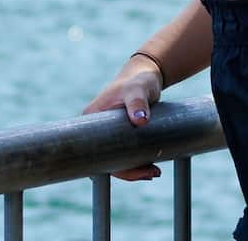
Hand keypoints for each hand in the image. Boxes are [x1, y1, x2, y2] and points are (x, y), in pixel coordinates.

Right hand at [80, 56, 165, 180]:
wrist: (146, 74)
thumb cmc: (139, 80)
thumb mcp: (138, 89)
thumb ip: (138, 102)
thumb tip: (140, 120)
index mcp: (92, 118)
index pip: (96, 152)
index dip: (114, 167)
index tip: (136, 172)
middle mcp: (96, 128)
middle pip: (106, 159)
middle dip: (128, 171)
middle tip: (152, 173)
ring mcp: (108, 132)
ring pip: (116, 159)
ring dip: (134, 169)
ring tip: (155, 171)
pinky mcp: (119, 134)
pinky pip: (124, 154)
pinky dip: (136, 162)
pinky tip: (151, 165)